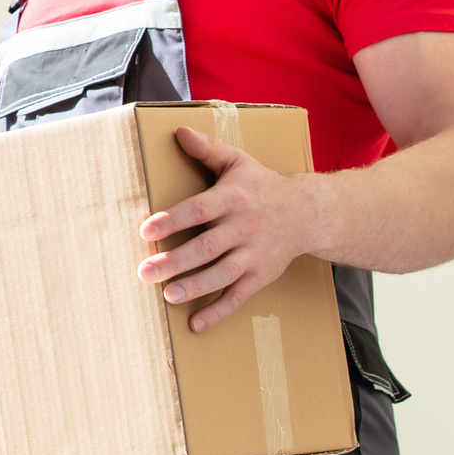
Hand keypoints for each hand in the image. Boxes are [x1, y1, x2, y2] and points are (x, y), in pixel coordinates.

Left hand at [137, 123, 334, 332]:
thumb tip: (178, 130)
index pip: (200, 210)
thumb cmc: (261, 185)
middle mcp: (243, 228)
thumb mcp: (237, 161)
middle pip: (207, 247)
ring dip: (194, 287)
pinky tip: (195, 324)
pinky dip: (218, 312)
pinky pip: (238, 297)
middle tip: (145, 271)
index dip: (173, 220)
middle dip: (175, 261)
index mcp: (233, 199)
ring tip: (167, 295)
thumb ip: (207, 149)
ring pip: (222, 275)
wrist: (308, 213)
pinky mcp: (260, 276)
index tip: (147, 230)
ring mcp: (254, 255)